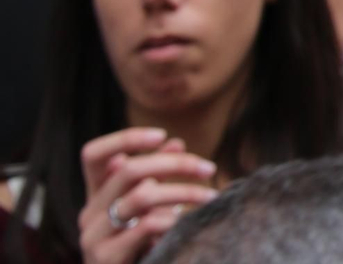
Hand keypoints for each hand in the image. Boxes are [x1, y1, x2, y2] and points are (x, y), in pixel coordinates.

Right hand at [76, 128, 217, 263]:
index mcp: (97, 195)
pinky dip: (174, 220)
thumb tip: (176, 142)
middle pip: (128, 170)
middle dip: (176, 164)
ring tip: (209, 197)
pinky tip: (190, 224)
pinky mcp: (105, 257)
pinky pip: (147, 225)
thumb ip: (158, 174)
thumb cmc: (141, 243)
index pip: (93, 155)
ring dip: (184, 192)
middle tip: (209, 168)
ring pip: (142, 195)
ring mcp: (93, 235)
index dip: (125, 139)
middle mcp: (89, 212)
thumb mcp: (149, 205)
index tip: (161, 135)